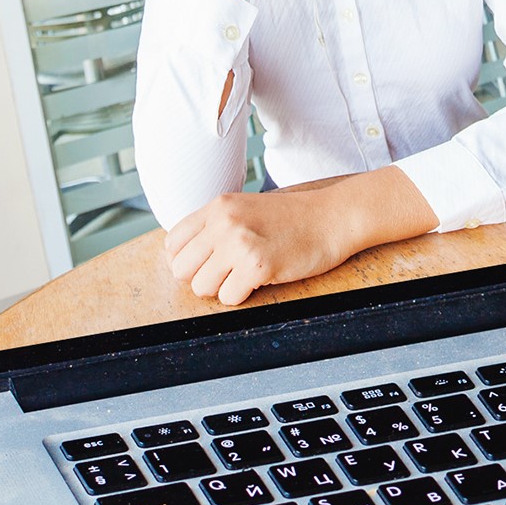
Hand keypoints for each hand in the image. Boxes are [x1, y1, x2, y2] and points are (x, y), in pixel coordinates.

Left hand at [162, 187, 352, 306]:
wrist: (331, 218)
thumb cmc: (292, 218)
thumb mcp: (245, 209)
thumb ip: (214, 226)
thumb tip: (185, 258)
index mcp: (217, 207)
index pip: (173, 244)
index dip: (187, 261)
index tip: (206, 265)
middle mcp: (223, 222)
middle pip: (181, 269)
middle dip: (201, 278)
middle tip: (226, 274)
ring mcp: (239, 244)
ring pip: (201, 287)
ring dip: (221, 289)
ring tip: (243, 277)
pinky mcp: (258, 266)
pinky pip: (228, 298)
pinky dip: (241, 296)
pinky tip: (259, 281)